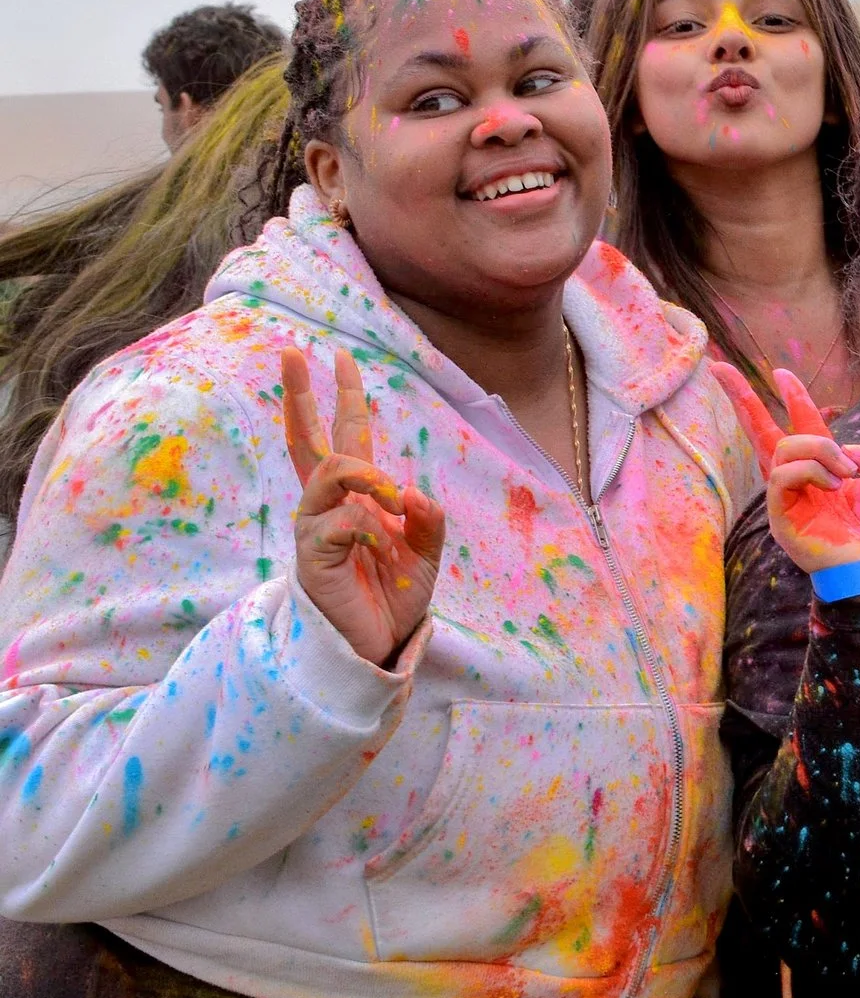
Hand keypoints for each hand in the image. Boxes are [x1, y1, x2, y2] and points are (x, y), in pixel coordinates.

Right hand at [282, 347, 443, 667]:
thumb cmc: (395, 596)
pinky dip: (371, 526)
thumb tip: (411, 491)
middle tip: (293, 352)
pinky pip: (341, 520)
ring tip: (394, 503)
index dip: (342, 398)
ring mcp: (316, 527)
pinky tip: (383, 545)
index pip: (347, 438)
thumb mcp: (427, 553)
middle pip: (310, 441)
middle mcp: (330, 505)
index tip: (338, 356)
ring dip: (369, 476)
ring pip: (332, 471)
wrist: (376, 645)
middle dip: (301, 395)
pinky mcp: (312, 555)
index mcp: (359, 498)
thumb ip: (428, 521)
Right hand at [711, 363, 859, 570]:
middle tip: (719, 368)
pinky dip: (811, 470)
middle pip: (761, 432)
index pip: (801, 426)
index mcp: (824, 469)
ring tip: (847, 472)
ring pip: (783, 447)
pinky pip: (782, 475)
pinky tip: (834, 484)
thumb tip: (852, 448)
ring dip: (820, 449)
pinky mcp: (781, 516)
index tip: (781, 373)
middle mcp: (800, 481)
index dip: (793, 398)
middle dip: (742, 398)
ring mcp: (787, 498)